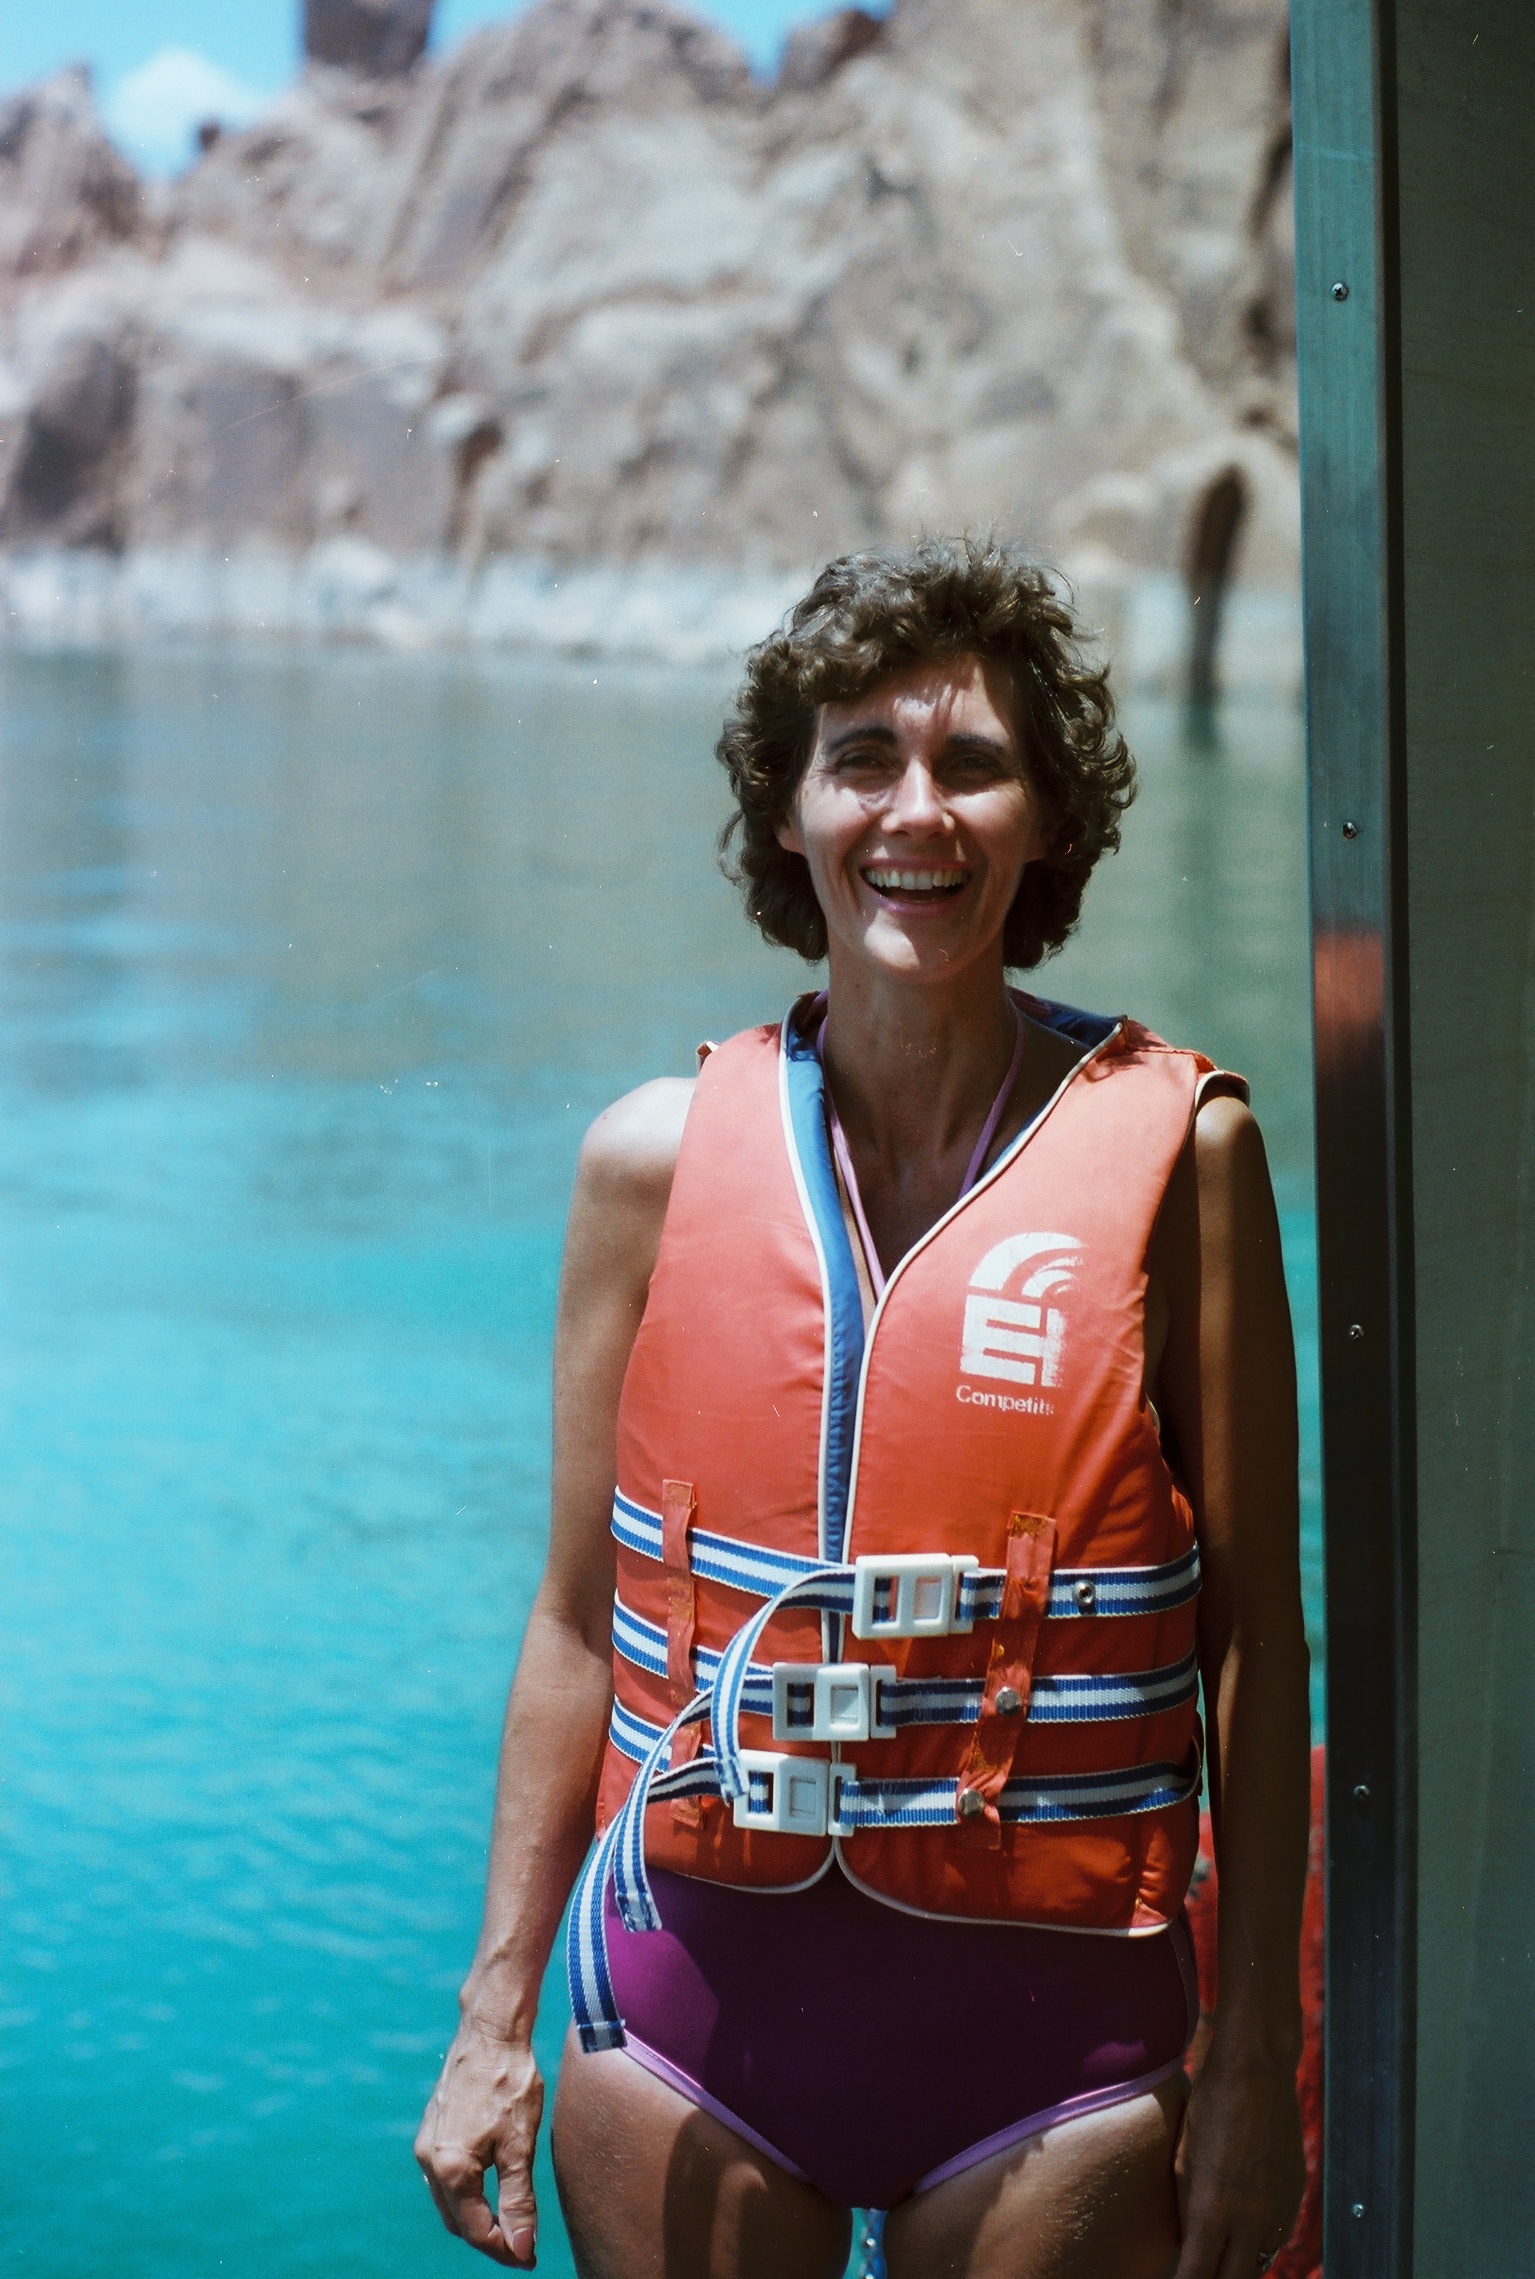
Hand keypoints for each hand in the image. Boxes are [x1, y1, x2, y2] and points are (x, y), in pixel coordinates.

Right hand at [415, 2017, 544, 2267]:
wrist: (490, 2032)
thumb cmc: (509, 2083)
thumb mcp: (520, 2147)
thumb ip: (518, 2200)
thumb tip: (521, 2246)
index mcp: (451, 2169)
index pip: (476, 2231)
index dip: (503, 2250)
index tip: (529, 2259)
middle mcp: (430, 2160)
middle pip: (457, 2221)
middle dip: (487, 2238)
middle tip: (521, 2245)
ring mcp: (426, 2144)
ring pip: (447, 2200)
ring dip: (473, 2216)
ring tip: (507, 2221)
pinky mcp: (431, 2129)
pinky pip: (443, 2176)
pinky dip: (463, 2192)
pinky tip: (486, 2187)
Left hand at [1173, 2042, 1303, 2277]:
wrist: (1256, 2073)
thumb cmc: (1209, 2110)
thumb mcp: (1184, 2160)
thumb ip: (1188, 2210)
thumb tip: (1190, 2245)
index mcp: (1215, 2209)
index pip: (1198, 2274)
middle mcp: (1251, 2217)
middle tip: (1200, 2274)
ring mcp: (1278, 2208)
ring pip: (1261, 2261)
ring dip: (1241, 2266)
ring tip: (1221, 2260)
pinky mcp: (1296, 2194)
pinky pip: (1279, 2236)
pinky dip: (1261, 2242)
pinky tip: (1245, 2234)